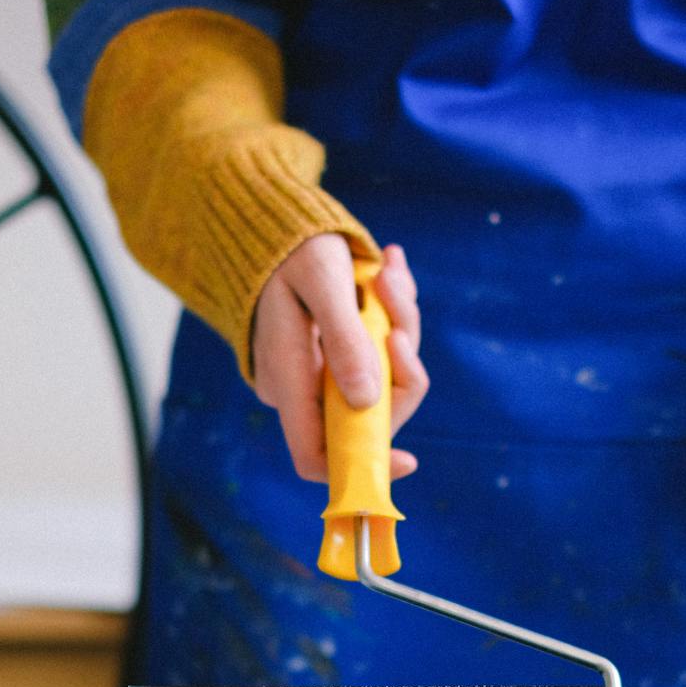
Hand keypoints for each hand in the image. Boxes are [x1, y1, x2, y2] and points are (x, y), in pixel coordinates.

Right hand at [250, 235, 426, 482]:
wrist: (276, 222)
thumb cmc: (292, 246)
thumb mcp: (321, 279)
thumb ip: (344, 338)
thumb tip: (367, 399)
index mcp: (287, 379)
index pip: (316, 455)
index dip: (359, 464)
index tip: (409, 460)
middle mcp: (304, 388)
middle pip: (371, 412)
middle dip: (400, 361)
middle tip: (394, 294)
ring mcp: (324, 374)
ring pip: (386, 377)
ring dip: (399, 323)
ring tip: (388, 270)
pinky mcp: (341, 355)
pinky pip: (382, 352)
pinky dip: (394, 314)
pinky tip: (388, 269)